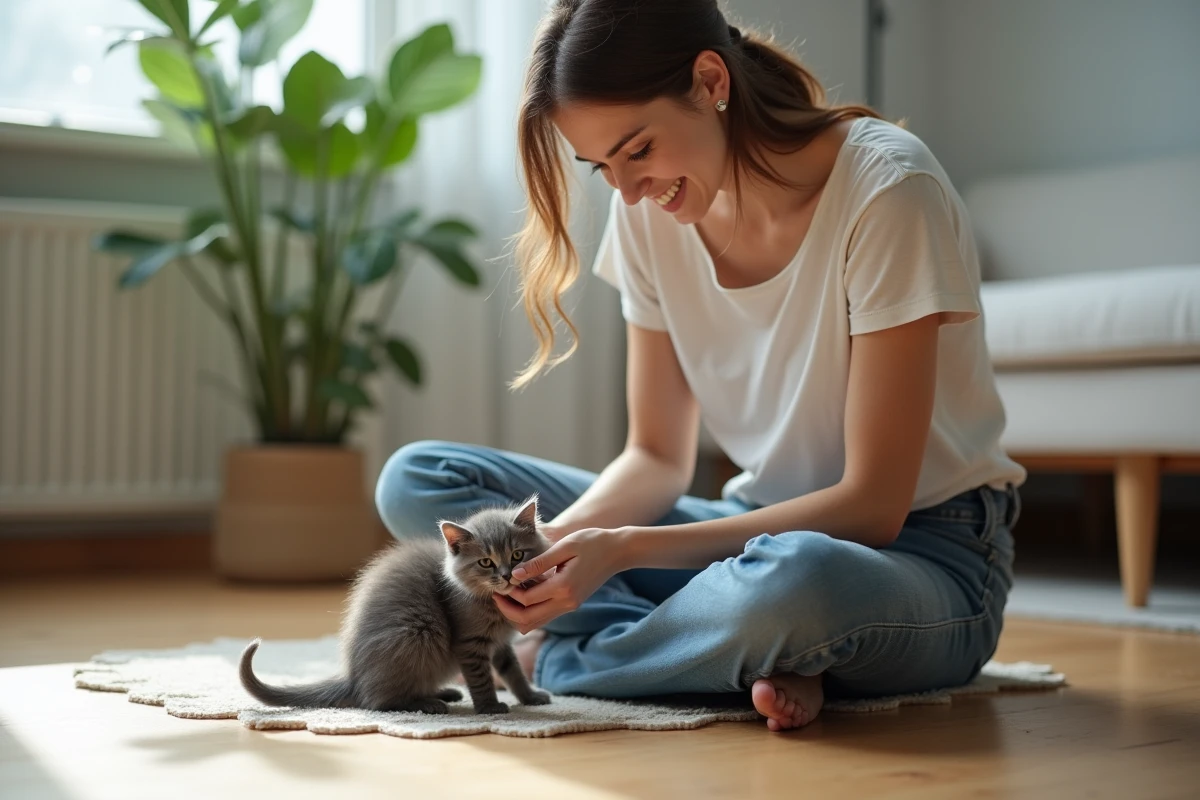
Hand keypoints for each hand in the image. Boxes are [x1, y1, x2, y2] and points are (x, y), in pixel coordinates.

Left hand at [493, 527, 630, 633]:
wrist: (619, 551)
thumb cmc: (592, 542)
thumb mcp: (564, 547)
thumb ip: (538, 562)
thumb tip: (513, 574)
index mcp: (563, 587)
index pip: (527, 601)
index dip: (508, 594)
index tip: (500, 581)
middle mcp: (566, 602)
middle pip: (527, 620)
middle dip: (507, 610)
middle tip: (496, 593)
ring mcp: (569, 606)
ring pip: (535, 623)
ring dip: (517, 614)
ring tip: (506, 595)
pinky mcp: (570, 604)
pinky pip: (544, 616)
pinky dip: (529, 611)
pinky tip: (522, 594)